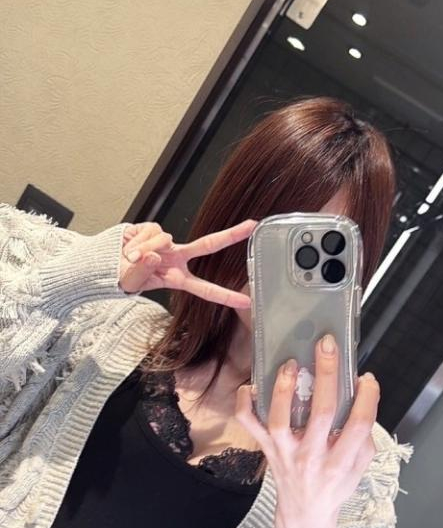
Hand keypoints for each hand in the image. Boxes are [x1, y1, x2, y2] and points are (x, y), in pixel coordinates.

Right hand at [119, 220, 256, 307]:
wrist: (105, 262)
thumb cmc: (121, 277)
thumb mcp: (132, 284)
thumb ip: (143, 272)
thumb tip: (155, 255)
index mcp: (177, 278)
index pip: (205, 289)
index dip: (225, 295)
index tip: (245, 301)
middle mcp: (177, 259)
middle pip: (208, 245)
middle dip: (230, 234)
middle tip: (252, 225)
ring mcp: (167, 243)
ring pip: (164, 239)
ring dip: (143, 249)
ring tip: (130, 258)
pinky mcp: (154, 228)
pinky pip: (151, 231)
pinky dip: (137, 241)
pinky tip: (130, 246)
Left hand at [235, 334, 380, 527]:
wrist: (305, 512)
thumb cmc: (335, 483)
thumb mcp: (360, 467)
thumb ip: (363, 436)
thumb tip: (361, 394)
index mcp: (341, 461)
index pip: (358, 426)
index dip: (367, 398)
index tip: (367, 377)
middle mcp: (313, 457)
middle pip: (322, 413)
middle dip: (327, 375)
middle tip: (327, 345)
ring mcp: (286, 453)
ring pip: (280, 419)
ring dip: (284, 389)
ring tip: (290, 363)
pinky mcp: (266, 449)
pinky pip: (249, 425)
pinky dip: (245, 404)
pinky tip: (251, 386)